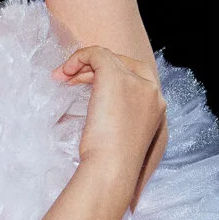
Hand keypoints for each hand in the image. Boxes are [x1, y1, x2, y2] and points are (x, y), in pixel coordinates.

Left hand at [54, 46, 165, 207]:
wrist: (112, 166)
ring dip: (84, 65)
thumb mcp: (124, 141)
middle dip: (97, 69)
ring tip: (62, 77)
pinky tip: (64, 71)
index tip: (89, 88)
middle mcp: (151, 91)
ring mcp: (136, 82)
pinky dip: (79, 57)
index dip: (112, 78)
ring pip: (109, 58)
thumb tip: (103, 122)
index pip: (137, 79)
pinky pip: (96, 53)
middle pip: (124, 65)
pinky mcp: (115, 76)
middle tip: (71, 81)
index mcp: (156, 107)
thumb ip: (121, 125)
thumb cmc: (113, 164)